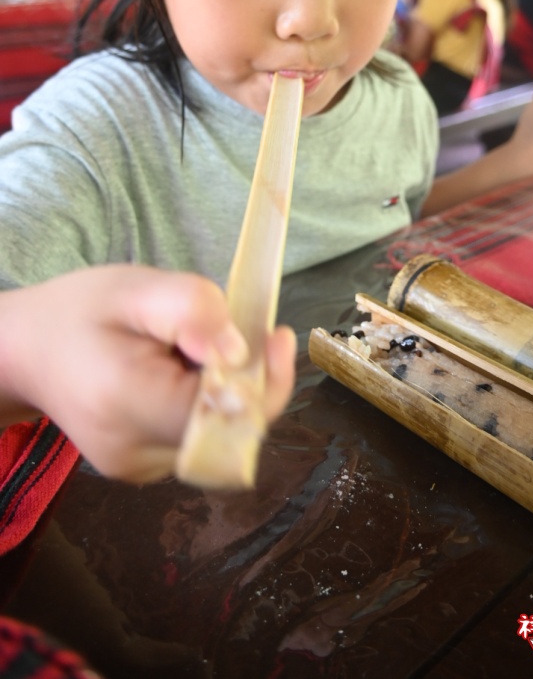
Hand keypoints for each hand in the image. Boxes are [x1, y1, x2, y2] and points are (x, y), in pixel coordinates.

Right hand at [0, 266, 295, 481]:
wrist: (29, 351)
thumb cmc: (81, 311)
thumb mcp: (138, 288)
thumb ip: (194, 310)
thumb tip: (244, 350)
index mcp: (128, 404)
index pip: (225, 413)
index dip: (265, 379)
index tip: (277, 335)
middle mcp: (135, 453)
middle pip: (230, 431)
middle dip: (249, 381)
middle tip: (235, 333)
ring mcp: (138, 469)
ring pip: (220, 437)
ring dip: (227, 393)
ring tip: (190, 352)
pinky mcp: (144, 469)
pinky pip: (199, 440)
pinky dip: (206, 406)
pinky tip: (179, 375)